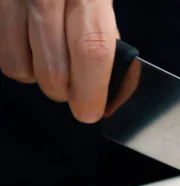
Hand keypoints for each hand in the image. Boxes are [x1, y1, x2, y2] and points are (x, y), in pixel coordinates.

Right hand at [0, 0, 117, 122]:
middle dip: (65, 92)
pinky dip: (15, 54)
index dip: (92, 88)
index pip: (92, 49)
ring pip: (17, 65)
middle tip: (76, 91)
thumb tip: (109, 76)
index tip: (91, 111)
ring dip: (37, 75)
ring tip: (51, 60)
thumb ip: (102, 25)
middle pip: (52, 67)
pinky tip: (30, 42)